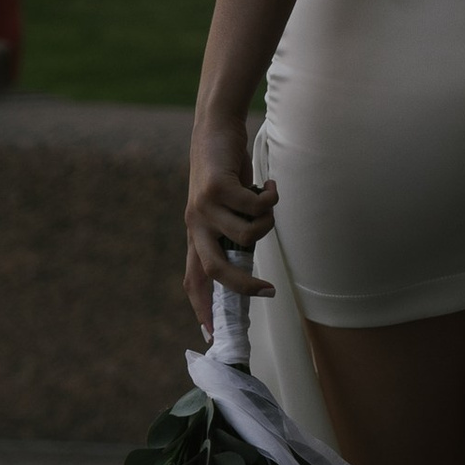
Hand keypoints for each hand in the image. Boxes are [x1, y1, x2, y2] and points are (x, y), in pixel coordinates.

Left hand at [186, 113, 278, 333]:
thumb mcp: (225, 208)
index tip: (210, 335)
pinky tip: (271, 184)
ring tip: (268, 202)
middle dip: (243, 286)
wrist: (214, 128)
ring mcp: (202, 207)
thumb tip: (246, 265)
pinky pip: (254, 208)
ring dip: (267, 221)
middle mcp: (194, 225)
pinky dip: (270, 198)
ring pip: (247, 235)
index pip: (193, 279)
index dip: (201, 307)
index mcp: (196, 234)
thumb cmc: (225, 171)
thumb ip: (231, 233)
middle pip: (215, 271)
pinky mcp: (216, 188)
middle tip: (269, 291)